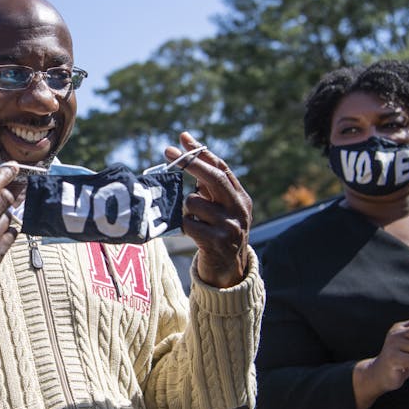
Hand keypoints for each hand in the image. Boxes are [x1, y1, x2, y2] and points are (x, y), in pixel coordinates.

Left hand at [165, 132, 251, 287]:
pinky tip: (194, 234)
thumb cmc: (217, 233)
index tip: (182, 138)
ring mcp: (230, 227)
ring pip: (194, 203)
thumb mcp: (220, 209)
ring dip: (186, 210)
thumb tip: (185, 149)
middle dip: (190, 163)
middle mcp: (239, 210)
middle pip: (214, 178)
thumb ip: (207, 185)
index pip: (221, 168)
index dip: (201, 152)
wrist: (228, 271)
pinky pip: (188, 224)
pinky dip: (185, 226)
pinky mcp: (217, 243)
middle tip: (168, 152)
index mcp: (240, 198)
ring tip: (195, 222)